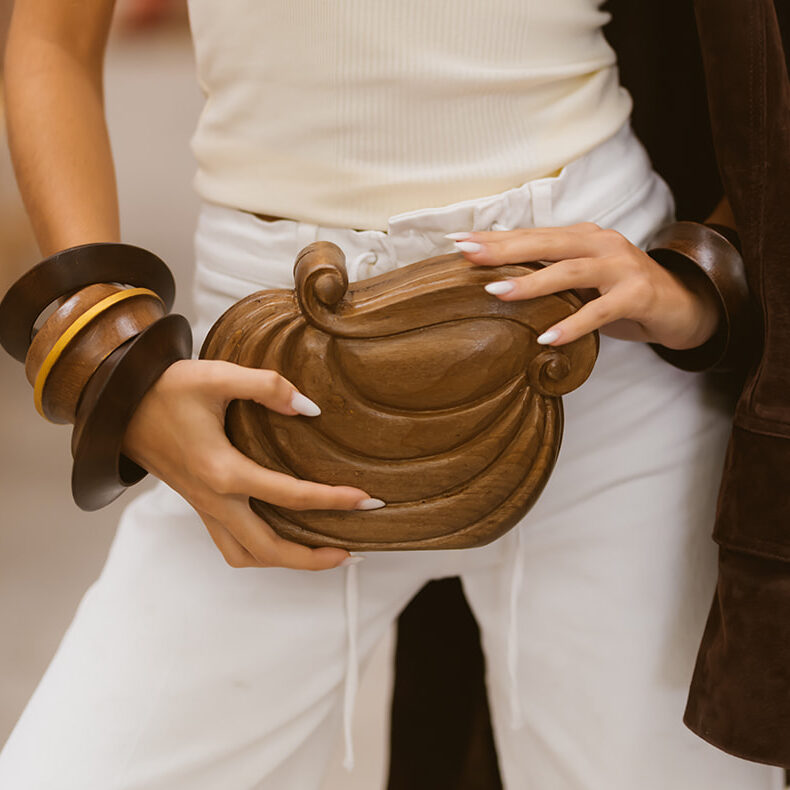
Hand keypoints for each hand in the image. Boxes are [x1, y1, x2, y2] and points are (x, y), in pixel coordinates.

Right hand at [122, 359, 382, 569]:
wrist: (120, 405)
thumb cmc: (165, 389)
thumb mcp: (217, 375)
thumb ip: (267, 386)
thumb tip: (309, 409)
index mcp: (222, 471)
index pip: (291, 496)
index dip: (333, 499)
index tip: (366, 499)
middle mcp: (214, 499)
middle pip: (270, 549)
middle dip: (314, 558)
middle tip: (352, 553)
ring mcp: (204, 507)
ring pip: (247, 556)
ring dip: (285, 563)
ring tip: (321, 555)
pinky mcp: (199, 505)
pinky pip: (230, 546)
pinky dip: (259, 553)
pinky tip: (280, 540)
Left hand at [448, 223, 720, 348]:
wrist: (680, 305)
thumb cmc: (620, 293)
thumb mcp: (582, 281)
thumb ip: (550, 276)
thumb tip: (497, 284)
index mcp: (583, 237)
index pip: (533, 234)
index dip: (496, 238)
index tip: (458, 242)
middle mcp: (601, 244)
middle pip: (546, 242)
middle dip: (504, 248)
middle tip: (467, 255)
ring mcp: (622, 267)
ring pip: (570, 270)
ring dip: (532, 282)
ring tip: (497, 293)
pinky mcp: (638, 295)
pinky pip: (600, 311)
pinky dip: (572, 324)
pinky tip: (546, 338)